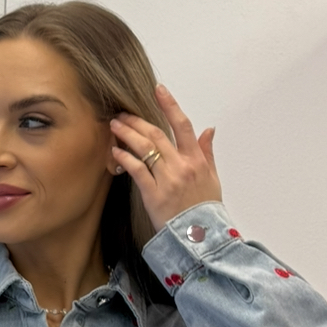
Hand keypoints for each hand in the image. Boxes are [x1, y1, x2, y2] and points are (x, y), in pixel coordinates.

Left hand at [109, 85, 221, 234]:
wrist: (202, 237)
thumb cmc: (206, 209)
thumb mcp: (212, 178)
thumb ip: (207, 152)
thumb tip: (209, 129)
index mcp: (196, 160)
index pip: (183, 125)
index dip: (170, 105)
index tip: (158, 89)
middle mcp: (181, 166)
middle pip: (156, 134)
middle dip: (137, 120)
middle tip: (122, 113)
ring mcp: (167, 179)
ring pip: (145, 148)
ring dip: (127, 134)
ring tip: (114, 126)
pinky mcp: (154, 194)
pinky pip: (137, 170)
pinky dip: (124, 158)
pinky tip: (114, 151)